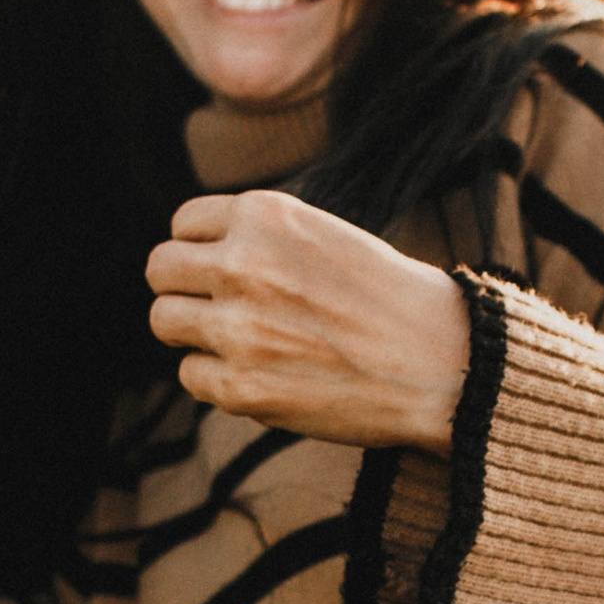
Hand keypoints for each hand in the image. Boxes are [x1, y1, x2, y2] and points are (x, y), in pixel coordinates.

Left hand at [146, 193, 470, 451]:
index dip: (202, 248)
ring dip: (195, 333)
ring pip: (165, 322)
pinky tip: (263, 375)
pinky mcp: (241, 387)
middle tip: (219, 308)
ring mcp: (237, 328)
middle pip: (160, 270)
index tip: (226, 270)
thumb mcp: (325, 237)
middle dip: (183, 288)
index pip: (183, 224)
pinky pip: (191, 376)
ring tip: (242, 342)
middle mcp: (243, 265)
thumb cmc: (389, 300)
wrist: (443, 363)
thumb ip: (261, 239)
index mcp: (266, 216)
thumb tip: (194, 257)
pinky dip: (217, 378)